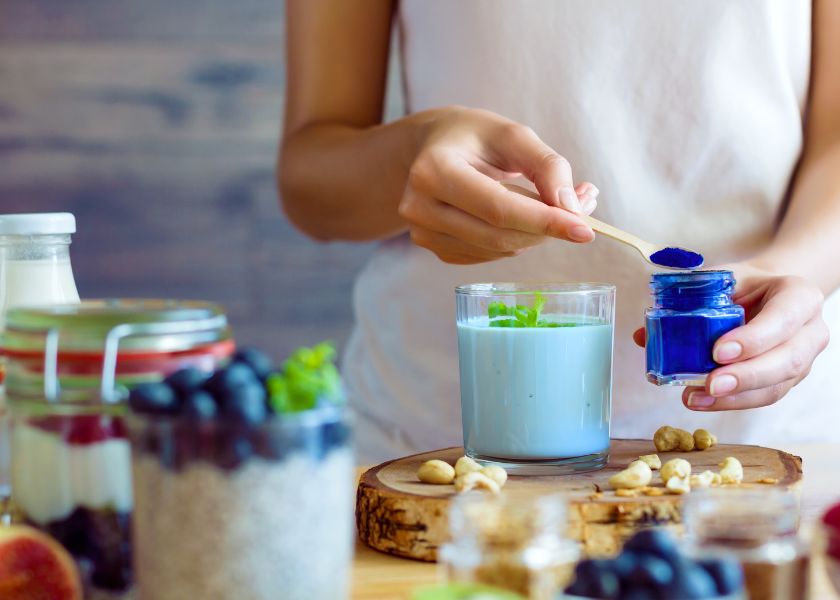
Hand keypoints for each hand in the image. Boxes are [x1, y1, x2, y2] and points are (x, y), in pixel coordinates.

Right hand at [399, 106, 597, 264]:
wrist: (429, 149)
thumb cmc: (472, 137)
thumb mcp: (511, 134)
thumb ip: (546, 165)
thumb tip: (572, 209)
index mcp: (433, 170)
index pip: (498, 208)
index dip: (544, 221)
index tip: (586, 228)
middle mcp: (420, 207)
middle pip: (498, 235)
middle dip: (546, 228)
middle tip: (581, 209)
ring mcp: (423, 233)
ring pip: (497, 249)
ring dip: (535, 234)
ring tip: (553, 205)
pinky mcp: (435, 248)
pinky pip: (488, 255)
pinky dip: (515, 240)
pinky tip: (521, 217)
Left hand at [633, 264, 828, 409]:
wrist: (769, 294)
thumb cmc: (745, 285)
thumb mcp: (722, 280)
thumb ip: (689, 300)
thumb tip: (643, 335)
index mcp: (800, 296)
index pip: (783, 319)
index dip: (753, 338)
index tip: (718, 351)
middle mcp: (810, 331)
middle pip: (786, 361)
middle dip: (746, 376)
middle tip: (710, 384)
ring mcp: (803, 360)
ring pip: (776, 386)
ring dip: (735, 398)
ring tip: (696, 398)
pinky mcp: (787, 381)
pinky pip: (763, 397)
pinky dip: (731, 403)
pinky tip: (703, 402)